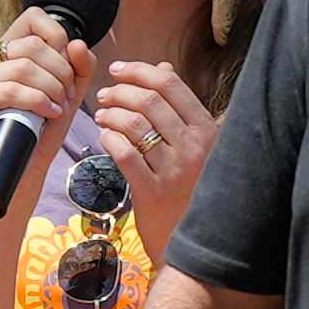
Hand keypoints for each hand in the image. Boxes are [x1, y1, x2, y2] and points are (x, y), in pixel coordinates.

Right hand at [0, 3, 99, 152]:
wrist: (25, 169)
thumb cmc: (42, 130)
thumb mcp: (68, 93)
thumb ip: (79, 66)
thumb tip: (77, 43)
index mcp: (4, 51)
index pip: (33, 18)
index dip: (59, 38)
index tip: (68, 69)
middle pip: (33, 46)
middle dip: (60, 73)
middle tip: (66, 97)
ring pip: (23, 68)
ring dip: (51, 90)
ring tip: (57, 108)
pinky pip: (10, 90)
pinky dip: (36, 101)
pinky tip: (46, 113)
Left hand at [78, 54, 221, 220]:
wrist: (194, 240)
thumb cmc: (192, 187)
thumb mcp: (196, 144)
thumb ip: (180, 107)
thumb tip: (163, 68)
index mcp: (207, 129)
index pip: (170, 85)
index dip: (138, 71)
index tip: (117, 70)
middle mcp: (195, 146)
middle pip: (148, 101)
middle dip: (119, 91)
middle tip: (104, 95)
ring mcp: (175, 170)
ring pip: (134, 125)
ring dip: (110, 114)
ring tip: (101, 116)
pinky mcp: (154, 192)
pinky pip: (125, 155)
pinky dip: (109, 140)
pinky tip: (104, 138)